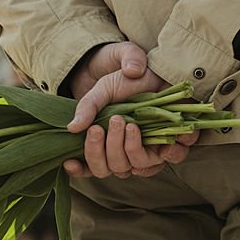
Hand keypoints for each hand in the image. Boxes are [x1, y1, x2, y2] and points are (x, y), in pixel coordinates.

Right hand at [61, 42, 198, 178]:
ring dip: (129, 148)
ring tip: (130, 124)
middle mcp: (124, 150)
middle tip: (112, 121)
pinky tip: (161, 141)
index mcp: (104, 141)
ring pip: (135, 167)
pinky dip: (165, 153)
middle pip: (110, 168)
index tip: (70, 162)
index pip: (89, 165)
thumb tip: (72, 127)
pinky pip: (167, 160)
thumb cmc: (128, 80)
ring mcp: (146, 150)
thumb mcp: (104, 89)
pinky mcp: (169, 145)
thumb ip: (88, 106)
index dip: (79, 169)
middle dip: (106, 149)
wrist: (157, 69)